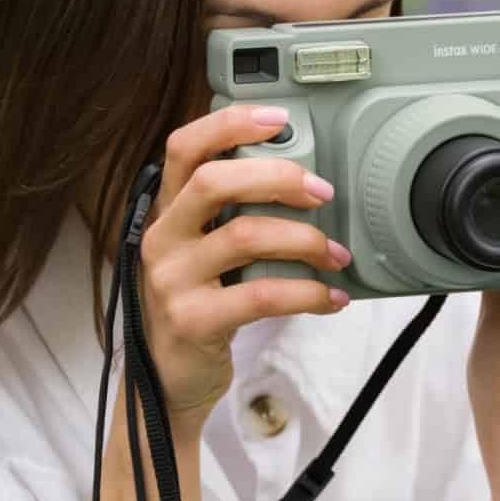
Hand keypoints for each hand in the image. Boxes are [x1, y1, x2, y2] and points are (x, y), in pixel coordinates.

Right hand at [136, 103, 352, 435]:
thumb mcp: (207, 255)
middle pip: (214, 182)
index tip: (278, 118)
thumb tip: (305, 186)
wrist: (170, 381)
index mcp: (168, 212)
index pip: (184, 147)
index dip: (229, 124)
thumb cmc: (201, 308)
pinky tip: (330, 298)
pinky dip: (306, 293)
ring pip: (244, 236)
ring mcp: (172, 280)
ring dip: (304, 239)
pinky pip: (261, 295)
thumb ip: (235, 218)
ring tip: (336, 254)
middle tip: (322, 191)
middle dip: (278, 178)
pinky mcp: (192, 321)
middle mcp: (162, 238)